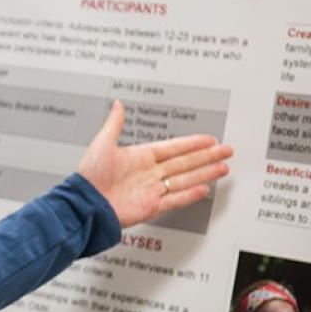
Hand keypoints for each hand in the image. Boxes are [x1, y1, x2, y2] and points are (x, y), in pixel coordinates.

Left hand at [77, 101, 232, 228]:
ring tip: (223, 168)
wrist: (85, 204)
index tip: (209, 140)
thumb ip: (114, 124)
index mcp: (139, 157)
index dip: (192, 143)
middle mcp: (147, 173)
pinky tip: (204, 189)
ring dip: (204, 173)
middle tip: (226, 150)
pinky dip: (189, 195)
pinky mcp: (150, 207)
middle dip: (207, 156)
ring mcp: (150, 190)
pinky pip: (175, 200)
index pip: (173, 148)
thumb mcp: (102, 144)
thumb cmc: (89, 176)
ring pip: (184, 180)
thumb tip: (117, 104)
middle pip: (185, 162)